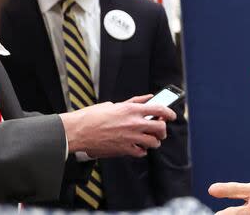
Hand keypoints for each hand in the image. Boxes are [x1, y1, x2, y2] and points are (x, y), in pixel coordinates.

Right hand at [59, 94, 176, 157]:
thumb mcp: (114, 104)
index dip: (169, 113)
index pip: (159, 110)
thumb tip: (148, 98)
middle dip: (163, 130)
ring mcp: (130, 138)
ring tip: (149, 140)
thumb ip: (134, 101)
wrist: (78, 131)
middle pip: (160, 128)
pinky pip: (141, 152)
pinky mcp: (123, 149)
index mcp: (131, 110)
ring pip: (153, 142)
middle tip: (160, 131)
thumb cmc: (92, 116)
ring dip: (153, 141)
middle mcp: (133, 124)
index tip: (172, 116)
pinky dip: (142, 150)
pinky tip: (138, 147)